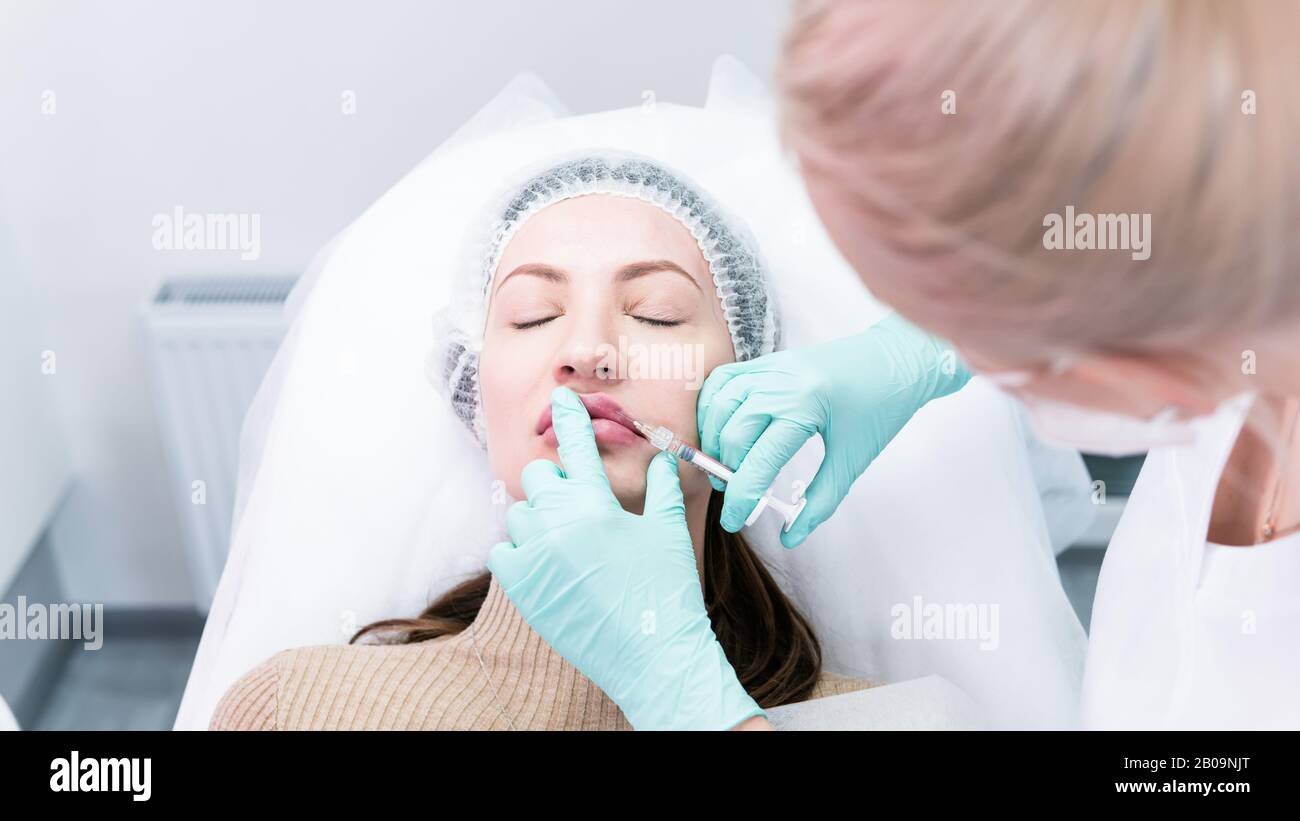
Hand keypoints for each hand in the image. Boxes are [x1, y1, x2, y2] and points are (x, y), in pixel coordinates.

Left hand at [487, 385, 766, 729]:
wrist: (653, 657)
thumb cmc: (666, 594)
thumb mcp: (670, 533)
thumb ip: (663, 489)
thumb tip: (663, 458)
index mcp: (597, 505)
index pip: (578, 445)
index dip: (570, 417)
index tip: (561, 401)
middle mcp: (560, 524)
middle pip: (539, 476)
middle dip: (556, 481)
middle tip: (577, 503)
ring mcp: (537, 556)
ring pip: (519, 513)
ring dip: (538, 518)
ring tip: (564, 539)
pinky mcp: (522, 588)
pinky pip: (503, 551)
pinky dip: (518, 551)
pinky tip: (543, 561)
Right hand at [697, 312, 970, 546]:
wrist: (897, 360)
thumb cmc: (880, 408)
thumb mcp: (852, 461)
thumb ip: (819, 502)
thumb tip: (791, 536)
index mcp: (805, 407)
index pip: (758, 461)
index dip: (740, 497)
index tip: (733, 521)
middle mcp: (780, 383)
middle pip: (731, 435)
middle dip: (725, 472)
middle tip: (734, 494)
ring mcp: (770, 367)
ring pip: (718, 405)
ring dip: (713, 441)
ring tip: (725, 467)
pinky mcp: (767, 361)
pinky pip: (723, 381)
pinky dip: (711, 408)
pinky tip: (720, 431)